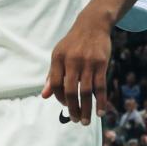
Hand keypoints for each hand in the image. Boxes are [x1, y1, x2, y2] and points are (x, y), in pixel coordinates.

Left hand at [41, 8, 111, 124]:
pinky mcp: (101, 62)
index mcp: (58, 58)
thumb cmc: (74, 43)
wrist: (93, 24)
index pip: (56, 84)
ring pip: (86, 91)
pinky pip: (101, 85)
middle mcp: (72, 60)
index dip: (59, 98)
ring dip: (86, 108)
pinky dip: (101, 100)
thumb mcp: (59, 55)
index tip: (65, 106)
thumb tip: (45, 96)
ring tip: (86, 121)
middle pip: (70, 90)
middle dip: (73, 108)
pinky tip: (101, 111)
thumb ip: (52, 75)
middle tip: (76, 120)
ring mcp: (88, 62)